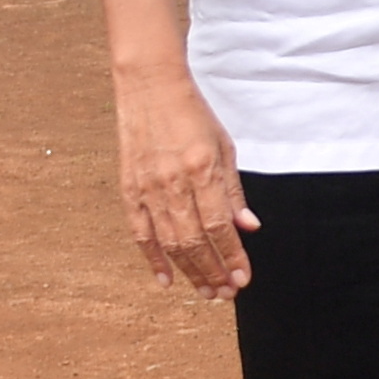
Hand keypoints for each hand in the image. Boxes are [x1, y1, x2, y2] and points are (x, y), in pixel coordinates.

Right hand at [113, 67, 256, 296]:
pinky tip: (166, 279)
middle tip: (227, 293)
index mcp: (201, 169)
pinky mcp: (129, 189)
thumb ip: (234, 191)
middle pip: (194, 242)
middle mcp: (173, 183)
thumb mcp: (224, 146)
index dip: (233, 256)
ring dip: (190, 272)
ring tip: (206, 292)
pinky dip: (153, 259)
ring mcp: (147, 188)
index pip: (220, 226)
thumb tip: (249, 227)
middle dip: (213, 273)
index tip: (244, 277)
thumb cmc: (192, 113)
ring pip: (169, 243)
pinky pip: (140, 233)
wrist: (149, 86)